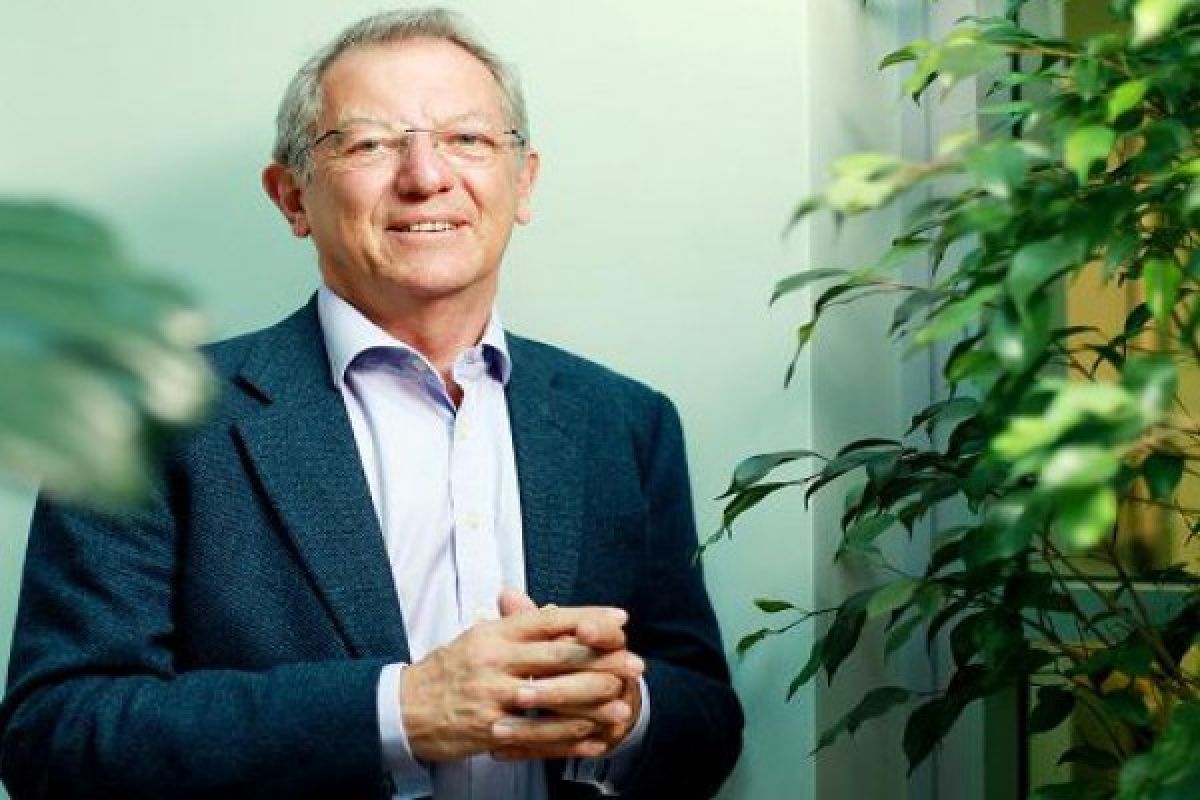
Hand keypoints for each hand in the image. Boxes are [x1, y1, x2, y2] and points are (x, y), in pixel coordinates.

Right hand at [400, 593, 634, 761]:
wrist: (405, 709)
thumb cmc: (448, 670)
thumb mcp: (480, 638)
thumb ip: (517, 625)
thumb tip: (555, 610)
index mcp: (495, 634)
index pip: (549, 620)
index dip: (587, 618)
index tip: (620, 620)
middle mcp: (496, 661)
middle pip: (559, 656)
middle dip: (603, 660)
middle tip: (636, 663)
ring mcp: (493, 696)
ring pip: (553, 697)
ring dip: (593, 702)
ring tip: (623, 705)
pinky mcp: (490, 729)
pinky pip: (537, 734)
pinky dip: (568, 737)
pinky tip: (592, 738)